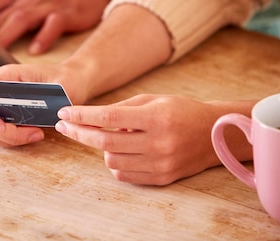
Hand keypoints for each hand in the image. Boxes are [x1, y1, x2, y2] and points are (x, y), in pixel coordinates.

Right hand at [0, 62, 90, 146]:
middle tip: (31, 134)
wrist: (72, 81)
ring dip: (8, 139)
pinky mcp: (6, 118)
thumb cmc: (66, 79)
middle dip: (1, 133)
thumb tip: (49, 115)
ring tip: (36, 134)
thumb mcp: (64, 85)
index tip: (1, 126)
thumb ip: (53, 98)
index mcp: (6, 76)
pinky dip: (13, 140)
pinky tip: (34, 134)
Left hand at [54, 94, 227, 185]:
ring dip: (102, 148)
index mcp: (156, 118)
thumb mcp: (153, 100)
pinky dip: (115, 162)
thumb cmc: (181, 111)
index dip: (83, 116)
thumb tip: (90, 118)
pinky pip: (123, 174)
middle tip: (65, 125)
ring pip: (111, 160)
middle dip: (79, 132)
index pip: (109, 118)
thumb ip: (122, 109)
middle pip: (105, 142)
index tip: (65, 113)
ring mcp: (160, 164)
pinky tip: (122, 150)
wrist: (214, 135)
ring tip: (113, 136)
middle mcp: (158, 143)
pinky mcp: (161, 179)